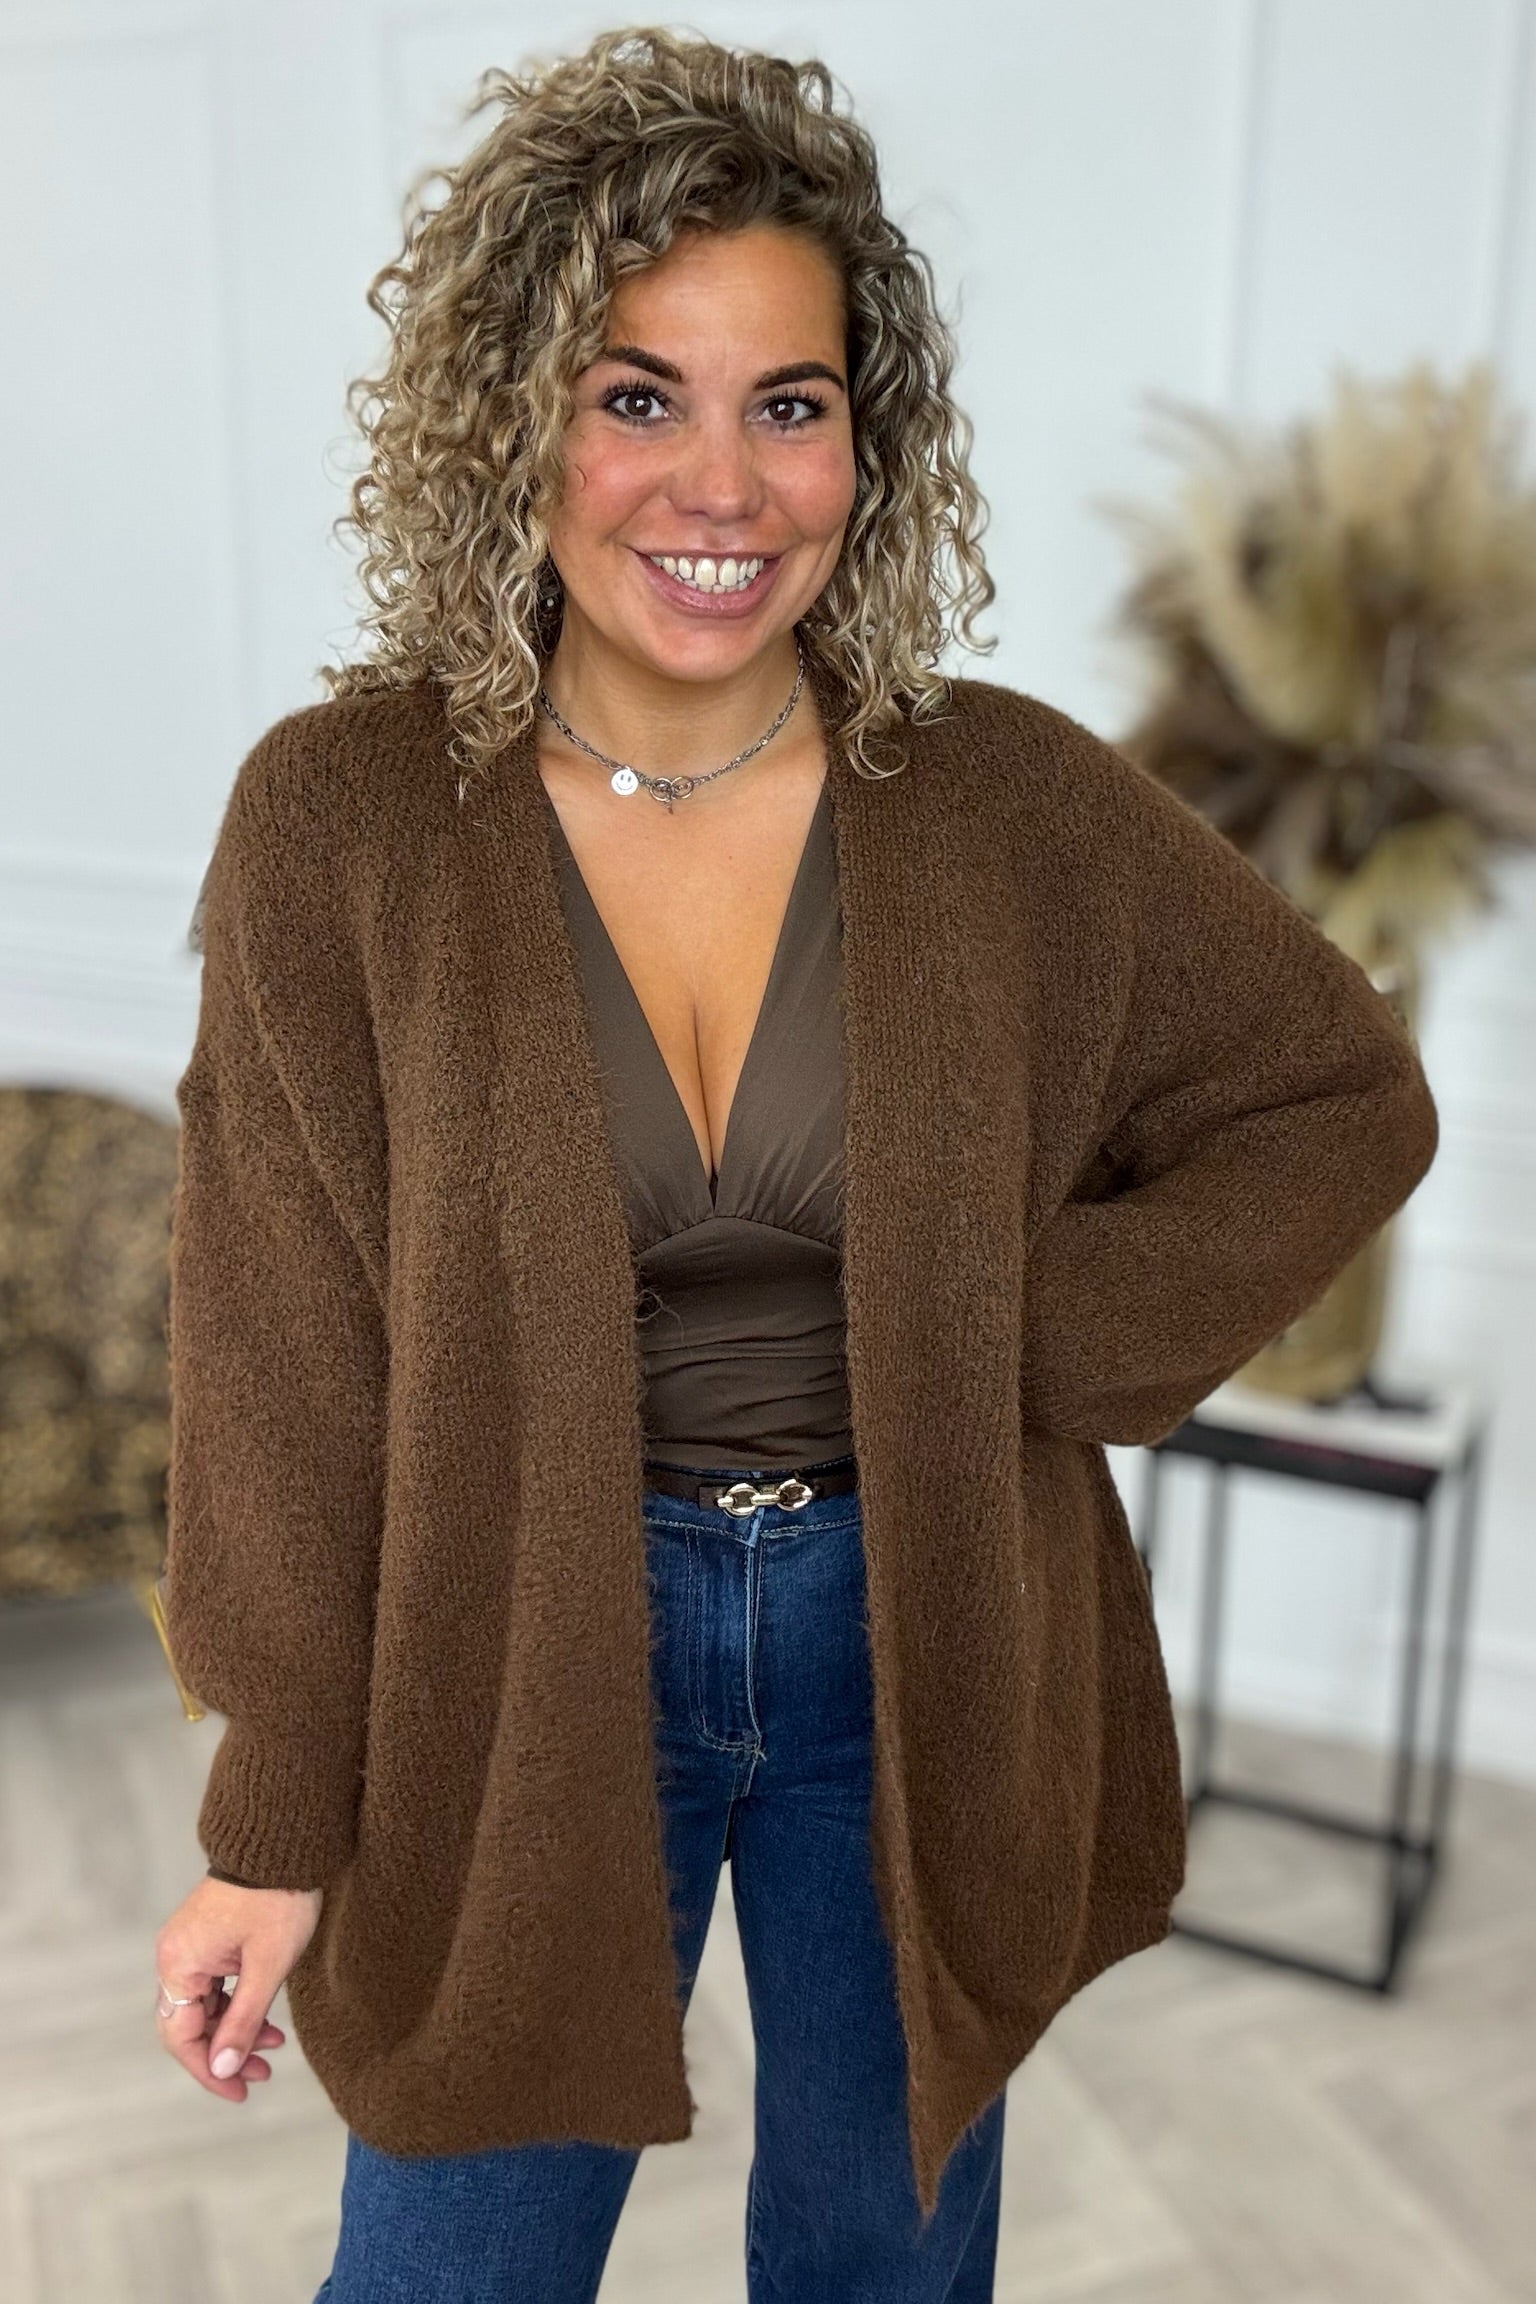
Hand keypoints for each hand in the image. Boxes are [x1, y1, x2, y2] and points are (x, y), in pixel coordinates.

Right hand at [154, 1875, 322, 2100]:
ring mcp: (189, 1946)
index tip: (241, 2092)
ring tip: (274, 2046)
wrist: (284, 1844)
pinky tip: (267, 2020)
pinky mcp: (207, 1938)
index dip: (210, 2072)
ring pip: (205, 2008)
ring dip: (235, 2031)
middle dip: (225, 2054)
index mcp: (179, 1964)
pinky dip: (238, 2006)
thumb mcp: (267, 1967)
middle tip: (261, 2076)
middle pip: (190, 2025)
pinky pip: (214, 1987)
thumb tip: (224, 2068)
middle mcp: (175, 1957)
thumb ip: (244, 2021)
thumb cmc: (278, 1900)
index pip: (183, 2038)